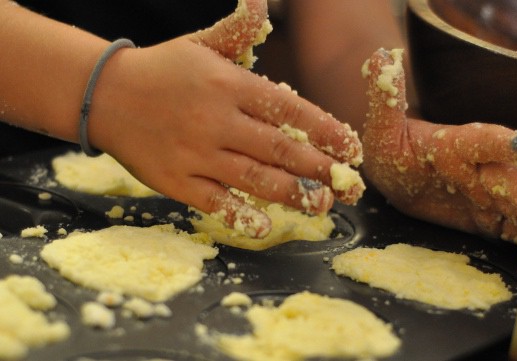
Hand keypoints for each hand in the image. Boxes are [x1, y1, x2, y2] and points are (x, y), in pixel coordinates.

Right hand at [87, 0, 362, 237]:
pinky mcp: (176, 180)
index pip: (290, 108)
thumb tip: (262, 3)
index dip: (326, 130)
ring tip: (322, 204)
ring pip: (254, 178)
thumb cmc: (163, 70)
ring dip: (293, 194)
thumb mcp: (203, 44)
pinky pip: (213, 202)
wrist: (104, 94)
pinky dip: (239, 215)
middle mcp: (216, 119)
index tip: (352, 149)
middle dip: (320, 168)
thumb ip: (238, 30)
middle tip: (350, 185)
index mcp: (229, 84)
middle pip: (280, 148)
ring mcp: (195, 152)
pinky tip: (265, 226)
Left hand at [362, 48, 516, 244]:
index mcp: (455, 146)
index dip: (502, 143)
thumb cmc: (393, 148)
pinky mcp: (488, 218)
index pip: (480, 141)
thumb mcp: (382, 128)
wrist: (397, 175)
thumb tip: (381, 57)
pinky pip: (511, 229)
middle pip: (507, 180)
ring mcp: (485, 195)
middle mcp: (478, 169)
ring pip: (516, 207)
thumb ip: (385, 98)